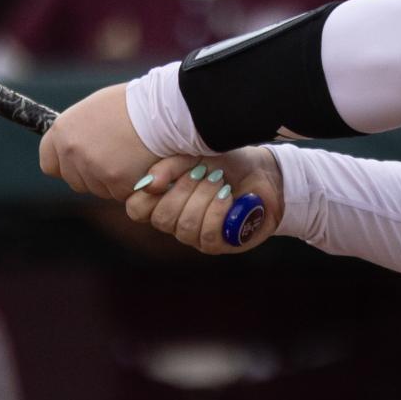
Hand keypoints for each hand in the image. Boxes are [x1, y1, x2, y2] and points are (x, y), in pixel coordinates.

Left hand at [38, 83, 155, 201]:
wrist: (162, 108)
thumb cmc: (132, 104)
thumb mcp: (94, 109)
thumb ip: (78, 131)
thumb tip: (70, 147)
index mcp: (63, 131)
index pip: (49, 164)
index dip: (65, 165)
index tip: (80, 163)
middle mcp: (72, 151)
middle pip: (75, 181)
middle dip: (93, 176)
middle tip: (116, 156)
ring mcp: (93, 169)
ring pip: (99, 190)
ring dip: (113, 181)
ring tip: (131, 156)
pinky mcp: (116, 183)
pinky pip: (120, 194)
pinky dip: (132, 185)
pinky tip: (141, 164)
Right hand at [127, 148, 283, 254]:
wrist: (263, 173)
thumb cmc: (225, 163)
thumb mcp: (194, 155)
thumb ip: (169, 166)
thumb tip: (148, 185)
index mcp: (163, 199)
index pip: (137, 209)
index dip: (144, 196)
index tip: (163, 178)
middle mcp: (175, 221)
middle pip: (161, 218)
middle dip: (182, 190)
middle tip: (202, 171)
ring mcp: (195, 236)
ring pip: (184, 226)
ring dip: (203, 198)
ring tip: (219, 181)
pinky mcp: (217, 244)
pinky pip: (206, 235)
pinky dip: (217, 212)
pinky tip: (228, 197)